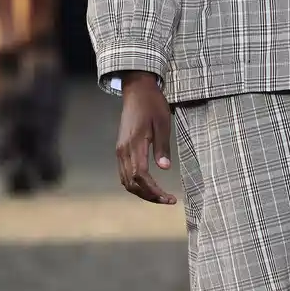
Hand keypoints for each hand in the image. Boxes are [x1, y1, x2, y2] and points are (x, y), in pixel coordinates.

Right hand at [116, 74, 176, 204]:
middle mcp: (123, 150)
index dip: (154, 191)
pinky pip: (124, 173)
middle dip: (149, 196)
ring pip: (126, 180)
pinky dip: (135, 183)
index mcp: (134, 144)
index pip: (141, 177)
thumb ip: (162, 147)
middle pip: (132, 183)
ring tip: (159, 196)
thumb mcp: (163, 123)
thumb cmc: (153, 104)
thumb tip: (164, 168)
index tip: (169, 198)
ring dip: (141, 192)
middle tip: (167, 200)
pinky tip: (148, 185)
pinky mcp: (121, 148)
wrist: (137, 89)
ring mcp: (120, 149)